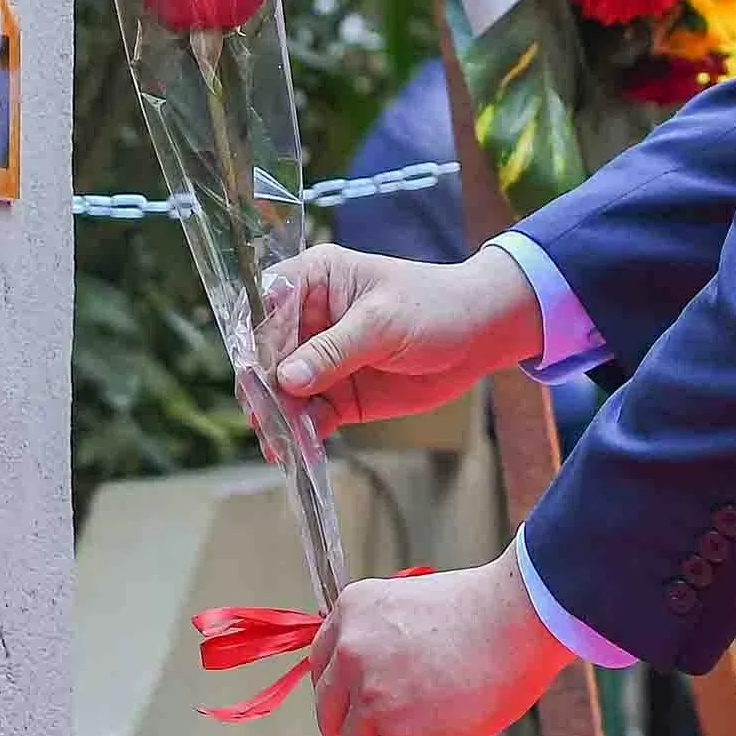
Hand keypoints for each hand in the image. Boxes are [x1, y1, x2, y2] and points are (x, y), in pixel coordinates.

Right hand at [264, 243, 542, 440]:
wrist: (480, 335)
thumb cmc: (434, 306)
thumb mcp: (382, 322)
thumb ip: (333, 351)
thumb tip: (285, 379)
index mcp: (312, 280)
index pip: (265, 310)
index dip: (256, 344)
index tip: (255, 377)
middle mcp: (306, 320)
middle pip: (267, 357)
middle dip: (263, 390)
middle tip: (266, 421)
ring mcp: (319, 360)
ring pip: (282, 392)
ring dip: (278, 419)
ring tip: (279, 445)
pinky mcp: (336, 393)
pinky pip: (308, 416)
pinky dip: (301, 435)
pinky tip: (297, 454)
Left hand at [313, 549, 568, 735]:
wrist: (522, 617)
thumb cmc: (483, 609)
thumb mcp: (411, 604)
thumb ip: (382, 639)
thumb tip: (371, 689)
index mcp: (353, 612)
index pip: (320, 668)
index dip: (337, 699)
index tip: (351, 715)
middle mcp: (353, 654)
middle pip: (331, 718)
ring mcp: (376, 698)